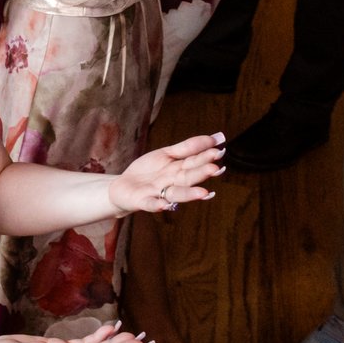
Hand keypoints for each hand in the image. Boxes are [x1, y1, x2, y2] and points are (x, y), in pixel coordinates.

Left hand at [109, 131, 224, 213]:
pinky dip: (157, 205)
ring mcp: (160, 194)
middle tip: (215, 169)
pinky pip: (151, 204)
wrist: (123, 186)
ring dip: (189, 194)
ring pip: (176, 194)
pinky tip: (164, 205)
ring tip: (203, 193)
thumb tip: (216, 137)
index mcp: (179, 170)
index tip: (220, 150)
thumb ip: (189, 147)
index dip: (205, 157)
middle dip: (201, 173)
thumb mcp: (167, 154)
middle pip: (188, 178)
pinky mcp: (144, 201)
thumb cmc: (149, 171)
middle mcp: (173, 183)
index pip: (194, 162)